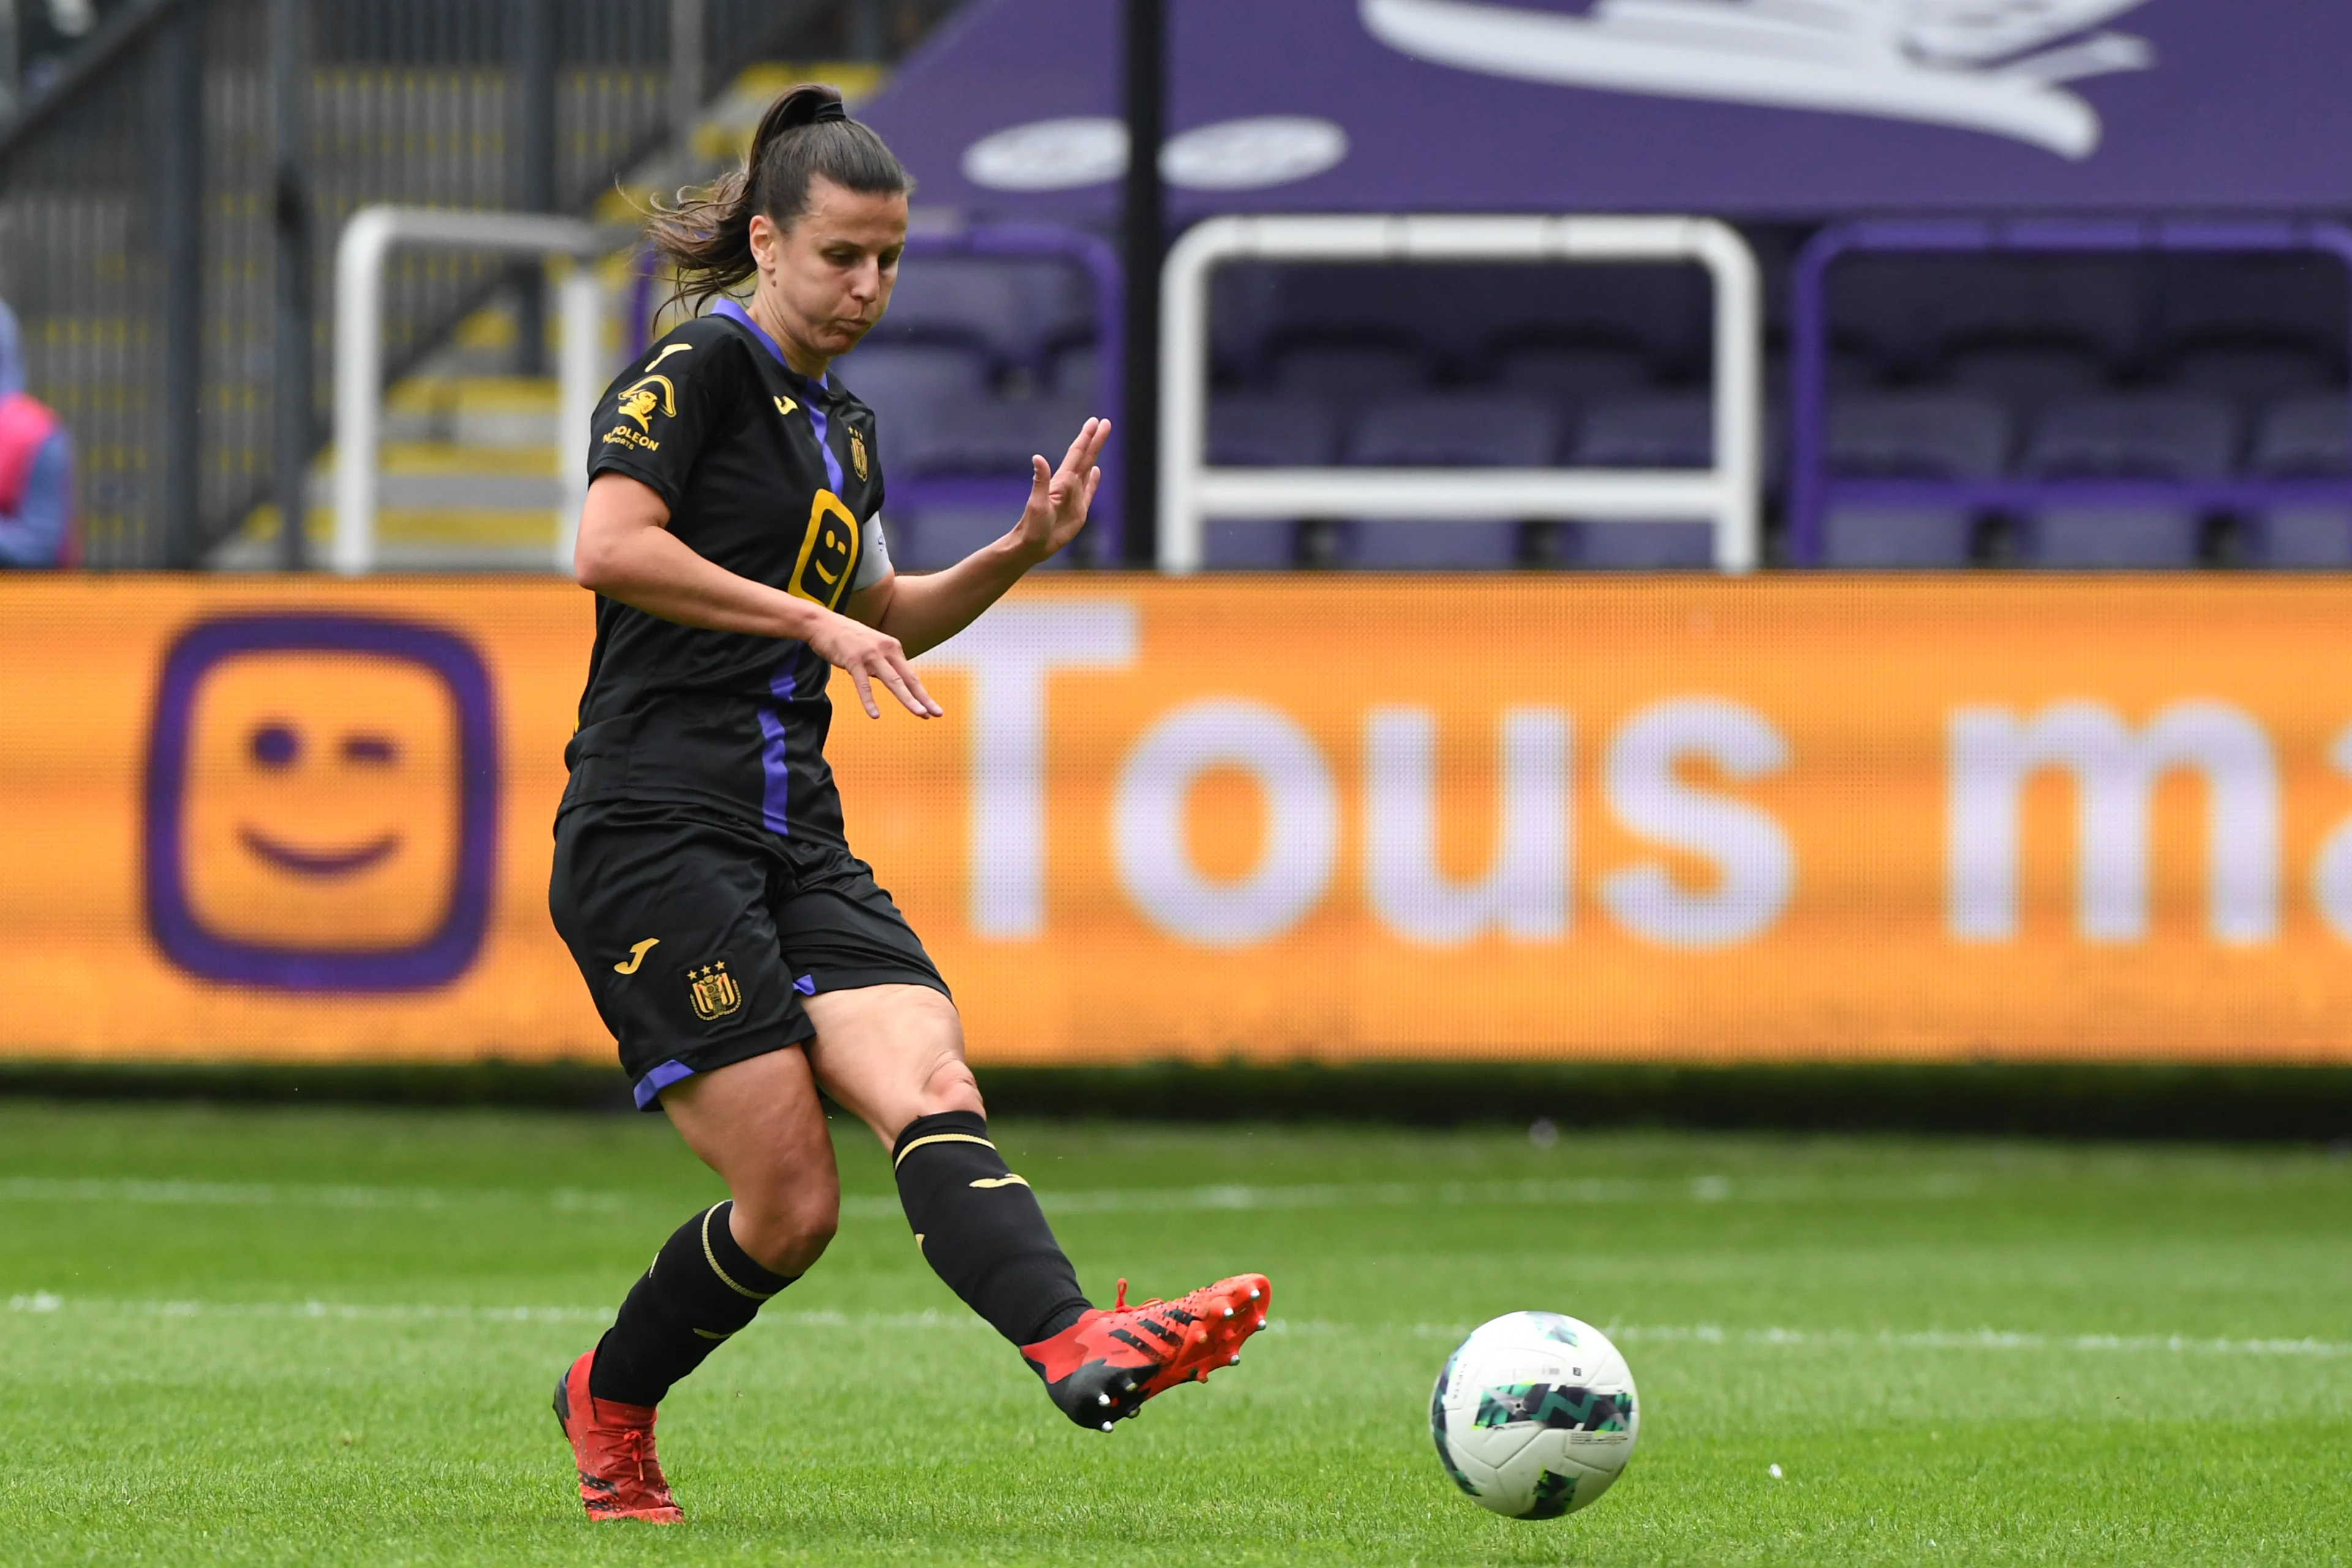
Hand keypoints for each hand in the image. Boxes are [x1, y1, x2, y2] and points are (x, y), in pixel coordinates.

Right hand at [805, 607, 941, 719]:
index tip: (934, 709)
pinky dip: (869, 700)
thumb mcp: (873, 648)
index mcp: (893, 648)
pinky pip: (863, 684)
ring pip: (893, 681)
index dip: (922, 694)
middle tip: (936, 714)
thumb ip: (885, 664)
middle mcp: (886, 650)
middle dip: (923, 698)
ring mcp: (870, 655)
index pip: (911, 675)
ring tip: (919, 713)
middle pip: (908, 679)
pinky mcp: (853, 660)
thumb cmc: (848, 638)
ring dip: (907, 699)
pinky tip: (875, 715)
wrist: (823, 623)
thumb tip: (895, 682)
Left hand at [1007, 417, 1110, 563]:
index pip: (1077, 454)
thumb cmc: (1032, 526)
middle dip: (1095, 439)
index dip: (1086, 437)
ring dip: (1095, 454)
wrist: (1032, 545)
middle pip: (1085, 457)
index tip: (1095, 422)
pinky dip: (1094, 479)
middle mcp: (1069, 485)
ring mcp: (1075, 497)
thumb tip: (1037, 458)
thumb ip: (1040, 480)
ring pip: (1088, 469)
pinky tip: (1096, 471)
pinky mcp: (1079, 510)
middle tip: (1106, 422)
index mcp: (1062, 481)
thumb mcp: (1037, 503)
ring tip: (1101, 440)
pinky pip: (1089, 490)